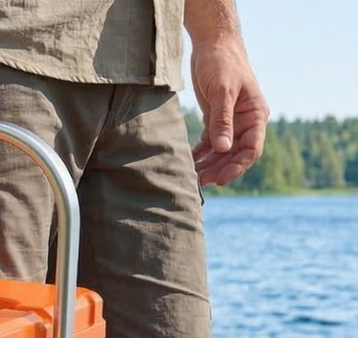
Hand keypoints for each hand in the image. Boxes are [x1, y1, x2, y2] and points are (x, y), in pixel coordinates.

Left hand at [190, 45, 266, 185]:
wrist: (213, 45)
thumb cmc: (222, 64)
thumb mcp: (222, 92)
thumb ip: (222, 120)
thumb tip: (222, 149)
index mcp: (256, 115)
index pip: (252, 149)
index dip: (238, 166)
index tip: (222, 180)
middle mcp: (246, 121)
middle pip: (236, 154)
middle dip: (220, 169)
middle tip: (200, 183)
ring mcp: (231, 121)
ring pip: (222, 150)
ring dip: (209, 164)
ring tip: (192, 178)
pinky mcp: (215, 118)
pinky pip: (210, 141)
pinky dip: (201, 153)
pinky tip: (190, 163)